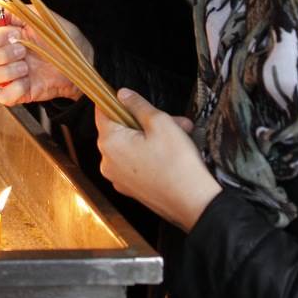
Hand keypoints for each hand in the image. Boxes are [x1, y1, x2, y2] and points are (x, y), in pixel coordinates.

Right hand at [0, 5, 87, 105]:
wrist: (79, 61)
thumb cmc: (58, 37)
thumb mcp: (37, 17)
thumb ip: (11, 12)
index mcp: (0, 36)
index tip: (15, 33)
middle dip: (0, 54)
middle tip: (23, 50)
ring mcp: (6, 76)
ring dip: (6, 71)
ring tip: (26, 67)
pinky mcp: (16, 93)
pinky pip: (2, 97)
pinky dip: (14, 89)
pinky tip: (28, 81)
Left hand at [96, 89, 222, 232]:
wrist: (194, 203)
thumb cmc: (177, 163)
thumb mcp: (160, 122)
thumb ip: (137, 105)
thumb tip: (122, 94)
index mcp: (110, 142)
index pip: (102, 112)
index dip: (116, 101)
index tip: (132, 99)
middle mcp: (108, 162)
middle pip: (122, 129)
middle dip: (146, 121)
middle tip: (174, 120)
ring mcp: (118, 178)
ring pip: (132, 145)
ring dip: (153, 137)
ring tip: (181, 134)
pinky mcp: (131, 189)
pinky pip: (136, 163)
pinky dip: (150, 154)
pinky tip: (173, 152)